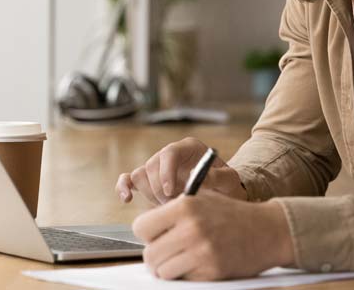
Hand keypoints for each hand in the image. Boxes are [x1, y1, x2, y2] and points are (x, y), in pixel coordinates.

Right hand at [116, 137, 247, 204]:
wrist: (220, 195)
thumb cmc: (226, 185)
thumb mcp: (229, 181)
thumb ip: (218, 177)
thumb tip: (200, 178)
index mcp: (189, 148)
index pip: (170, 152)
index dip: (166, 172)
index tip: (171, 192)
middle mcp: (170, 154)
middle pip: (152, 165)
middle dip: (160, 189)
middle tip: (174, 205)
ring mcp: (157, 167)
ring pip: (140, 175)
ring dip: (150, 194)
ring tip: (168, 205)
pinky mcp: (148, 180)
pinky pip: (129, 179)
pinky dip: (124, 187)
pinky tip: (127, 198)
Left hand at [132, 193, 294, 279]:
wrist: (269, 230)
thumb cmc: (233, 215)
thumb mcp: (203, 199)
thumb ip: (174, 210)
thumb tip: (145, 228)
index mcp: (184, 207)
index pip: (140, 227)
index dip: (148, 234)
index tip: (158, 235)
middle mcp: (190, 229)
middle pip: (149, 254)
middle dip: (157, 256)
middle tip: (170, 253)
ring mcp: (201, 252)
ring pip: (162, 271)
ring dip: (170, 269)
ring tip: (185, 259)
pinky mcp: (211, 272)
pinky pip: (183, 280)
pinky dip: (188, 276)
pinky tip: (202, 264)